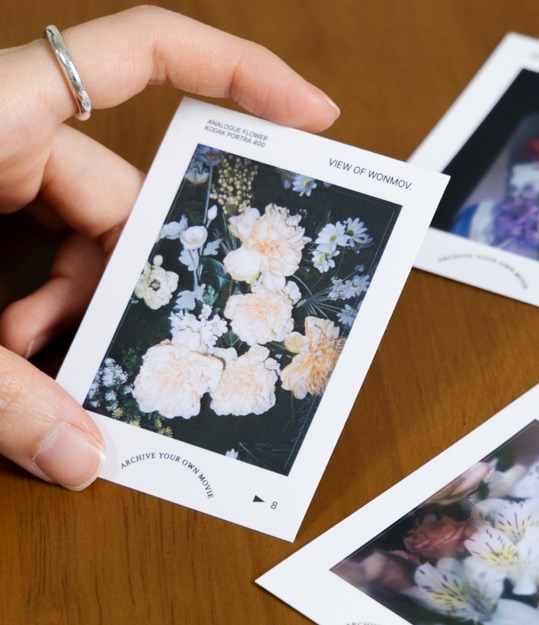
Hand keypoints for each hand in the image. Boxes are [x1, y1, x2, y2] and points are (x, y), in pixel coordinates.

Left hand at [0, 6, 338, 488]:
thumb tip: (80, 462)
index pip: (143, 55)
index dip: (240, 75)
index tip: (315, 121)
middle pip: (114, 196)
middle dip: (121, 288)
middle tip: (123, 360)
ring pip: (71, 242)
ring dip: (67, 316)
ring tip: (25, 371)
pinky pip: (24, 257)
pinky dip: (25, 316)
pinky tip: (2, 359)